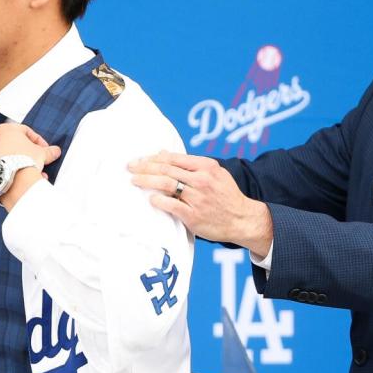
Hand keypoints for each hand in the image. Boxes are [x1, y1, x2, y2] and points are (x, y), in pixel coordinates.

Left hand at [0, 123, 60, 210]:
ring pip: (6, 159)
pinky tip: (19, 181)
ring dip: (18, 164)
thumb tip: (55, 151)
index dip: (38, 140)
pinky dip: (9, 175)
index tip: (44, 149)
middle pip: (13, 145)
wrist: (13, 181)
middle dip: (27, 154)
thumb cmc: (25, 161)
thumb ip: (49, 151)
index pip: (25, 131)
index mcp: (6, 130)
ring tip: (30, 174)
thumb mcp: (42, 153)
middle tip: (37, 161)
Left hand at [128, 151, 272, 258]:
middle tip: (130, 167)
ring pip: (166, 184)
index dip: (154, 158)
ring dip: (146, 181)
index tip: (141, 159)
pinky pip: (171, 205)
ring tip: (134, 180)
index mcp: (206, 166)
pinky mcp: (193, 215)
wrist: (242, 219)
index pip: (174, 158)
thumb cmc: (226, 196)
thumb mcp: (215, 173)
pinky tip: (150, 199)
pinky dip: (158, 201)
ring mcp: (197, 197)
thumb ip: (190, 164)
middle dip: (145, 167)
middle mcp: (201, 179)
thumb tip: (162, 153)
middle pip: (166, 169)